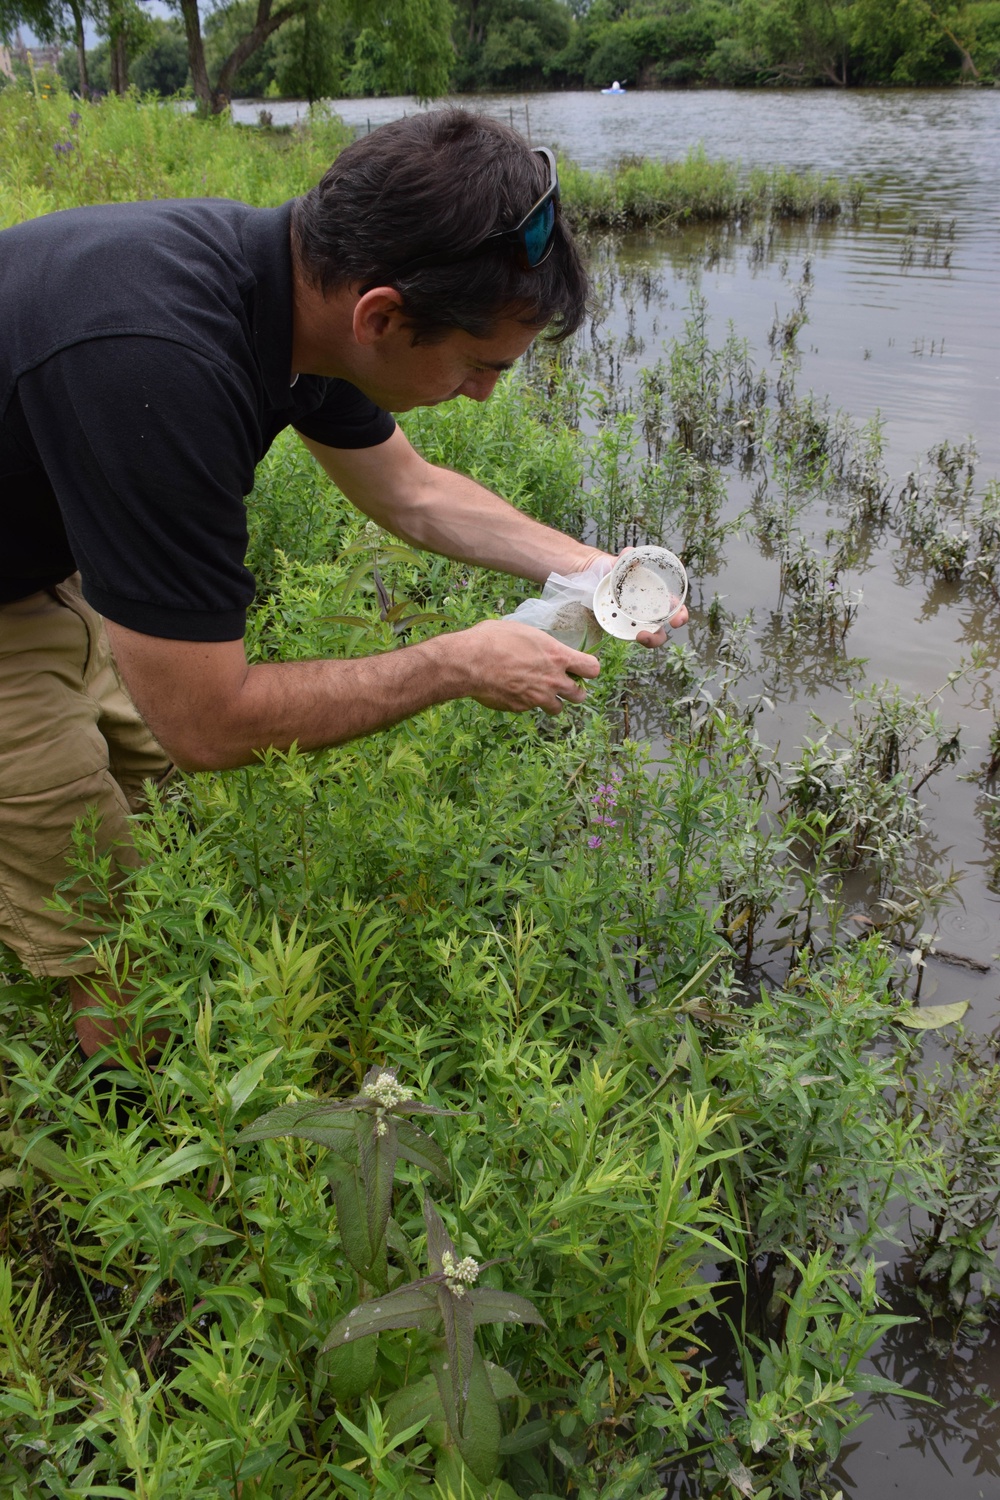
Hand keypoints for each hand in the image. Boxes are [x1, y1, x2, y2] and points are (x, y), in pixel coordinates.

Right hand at [451, 619, 599, 715]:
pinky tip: (512, 691)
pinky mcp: (522, 708)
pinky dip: (526, 703)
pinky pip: (531, 709)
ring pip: (558, 708)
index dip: (588, 669)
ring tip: (539, 693)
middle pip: (580, 695)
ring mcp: (538, 697)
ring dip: (552, 702)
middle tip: (563, 685)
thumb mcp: (522, 631)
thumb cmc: (493, 639)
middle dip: (574, 691)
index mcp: (557, 656)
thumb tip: (539, 646)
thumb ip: (539, 643)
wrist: (470, 663)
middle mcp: (553, 680)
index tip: (582, 668)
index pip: (592, 668)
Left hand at [608, 547, 688, 647]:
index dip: (680, 615)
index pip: (674, 607)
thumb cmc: (615, 567)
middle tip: (652, 633)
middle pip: (661, 628)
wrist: (594, 574)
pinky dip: (628, 637)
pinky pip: (627, 634)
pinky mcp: (620, 624)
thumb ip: (626, 557)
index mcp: (657, 595)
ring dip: (648, 640)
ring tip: (640, 636)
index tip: (677, 620)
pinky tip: (620, 633)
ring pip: (647, 635)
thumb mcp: (620, 561)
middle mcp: (649, 610)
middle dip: (661, 635)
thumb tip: (630, 552)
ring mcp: (635, 619)